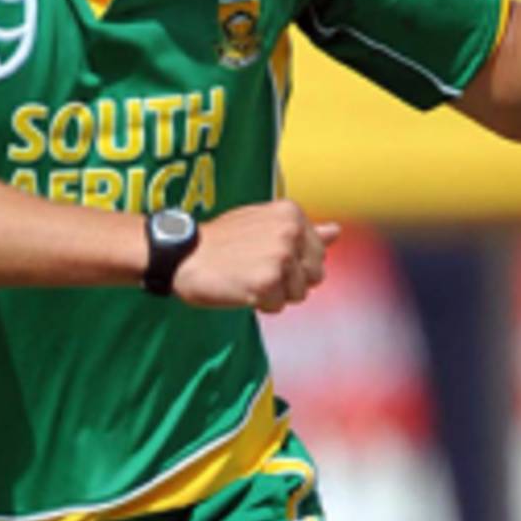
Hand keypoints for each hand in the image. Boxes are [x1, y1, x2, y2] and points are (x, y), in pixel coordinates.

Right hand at [172, 201, 339, 311]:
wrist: (183, 255)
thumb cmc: (221, 242)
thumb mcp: (264, 225)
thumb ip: (304, 231)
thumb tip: (337, 232)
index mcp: (291, 214)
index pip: (319, 255)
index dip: (293, 264)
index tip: (263, 255)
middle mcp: (290, 231)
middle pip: (314, 276)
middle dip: (289, 281)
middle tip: (256, 269)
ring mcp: (281, 257)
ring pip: (299, 294)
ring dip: (275, 294)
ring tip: (248, 277)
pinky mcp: (268, 282)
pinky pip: (279, 307)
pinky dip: (260, 305)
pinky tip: (241, 289)